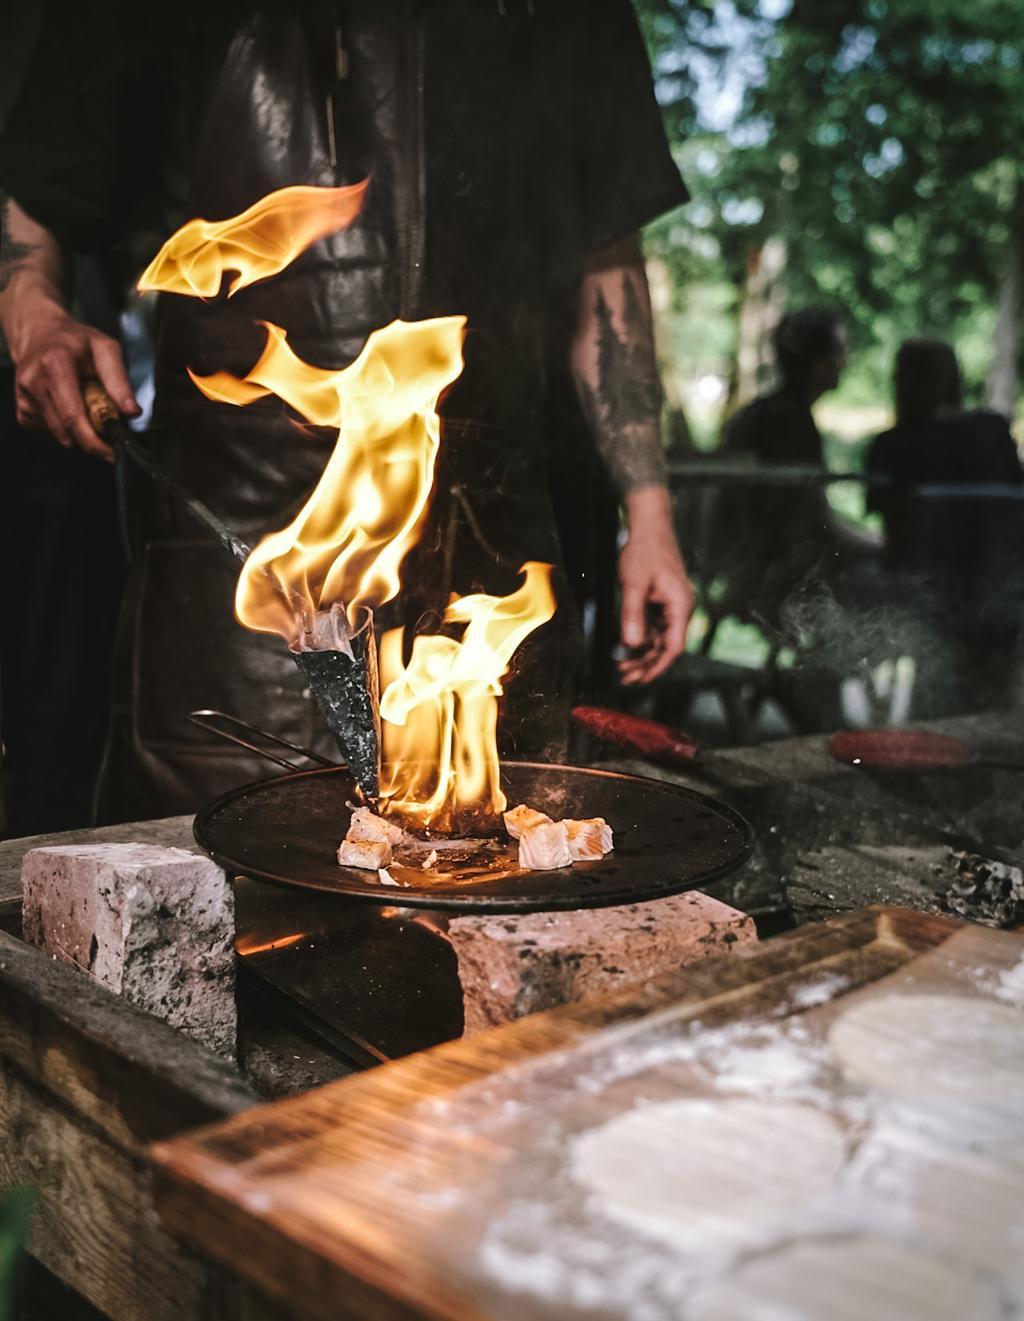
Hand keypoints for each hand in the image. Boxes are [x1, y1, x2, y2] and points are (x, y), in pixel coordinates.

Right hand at [10, 299, 137, 460]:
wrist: (40, 333)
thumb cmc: (77, 341)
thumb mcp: (105, 349)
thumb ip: (119, 381)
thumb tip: (132, 413)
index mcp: (55, 363)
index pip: (72, 415)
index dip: (93, 441)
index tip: (112, 453)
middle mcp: (34, 380)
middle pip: (65, 430)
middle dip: (91, 441)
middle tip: (109, 440)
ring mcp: (24, 396)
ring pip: (59, 434)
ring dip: (79, 432)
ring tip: (86, 407)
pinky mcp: (22, 408)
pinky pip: (49, 431)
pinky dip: (64, 427)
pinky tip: (68, 406)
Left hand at [617, 486, 692, 684]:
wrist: (649, 525)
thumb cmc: (645, 550)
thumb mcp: (634, 584)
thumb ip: (632, 615)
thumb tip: (630, 644)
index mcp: (680, 606)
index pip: (673, 647)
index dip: (656, 667)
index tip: (640, 679)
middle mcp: (680, 608)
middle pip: (666, 646)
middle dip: (646, 664)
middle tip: (625, 677)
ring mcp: (671, 605)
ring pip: (659, 638)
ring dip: (642, 653)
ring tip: (622, 666)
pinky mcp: (661, 600)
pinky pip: (653, 626)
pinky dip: (641, 637)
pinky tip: (626, 646)